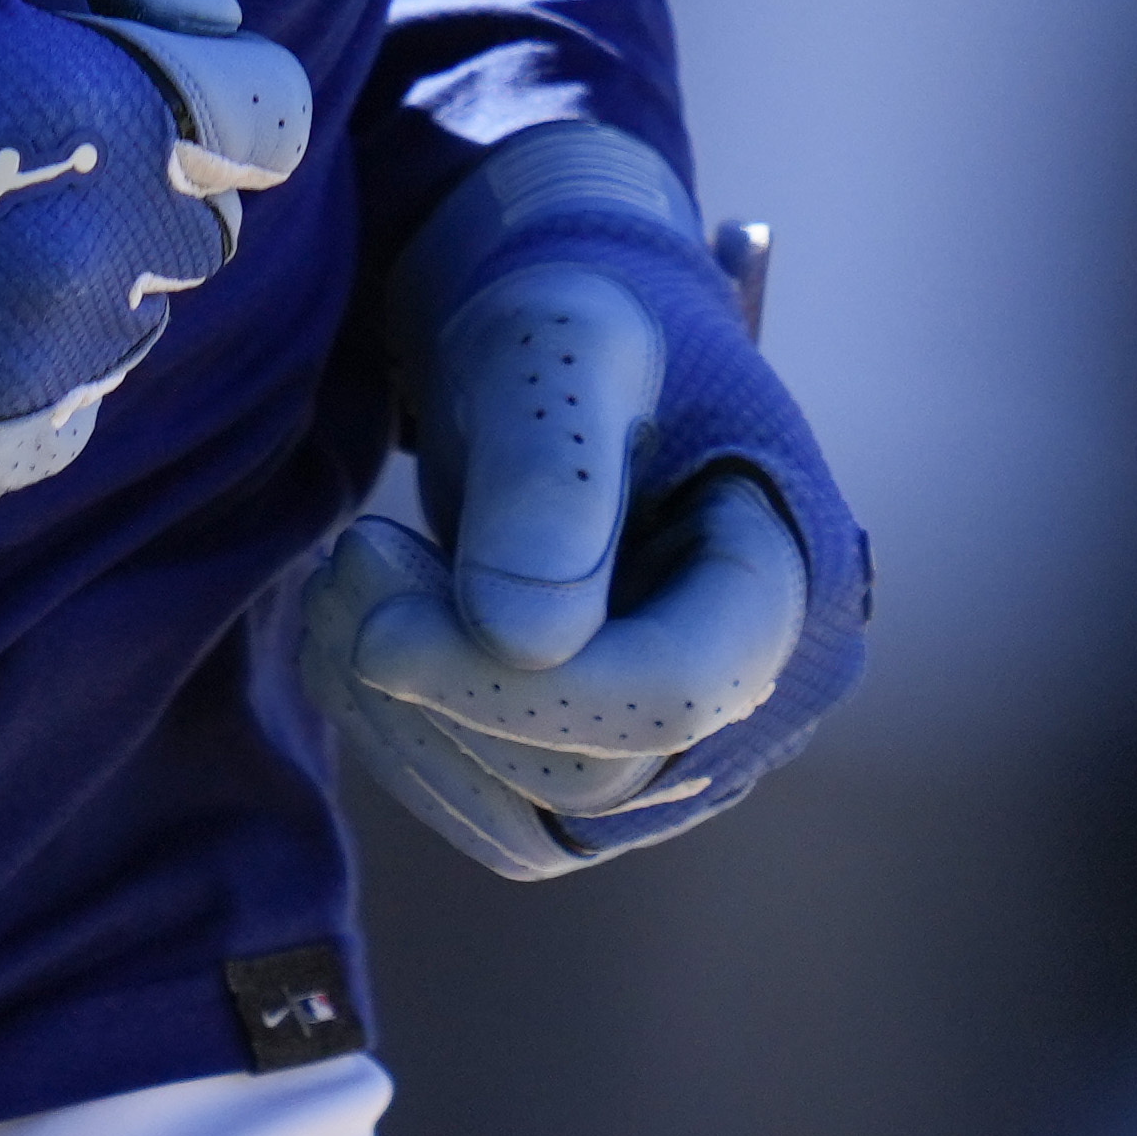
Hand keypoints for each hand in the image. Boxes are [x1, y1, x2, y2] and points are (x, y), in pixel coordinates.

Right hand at [0, 0, 315, 501]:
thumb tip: (201, 15)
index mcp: (109, 119)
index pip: (265, 111)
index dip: (204, 74)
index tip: (134, 60)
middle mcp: (99, 263)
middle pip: (200, 224)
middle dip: (142, 169)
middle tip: (17, 134)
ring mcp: (35, 377)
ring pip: (126, 323)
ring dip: (77, 270)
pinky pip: (59, 413)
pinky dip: (21, 365)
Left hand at [305, 125, 865, 873]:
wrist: (551, 347)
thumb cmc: (572, 318)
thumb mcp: (559, 346)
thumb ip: (551, 476)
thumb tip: (526, 643)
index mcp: (788, 579)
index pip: (673, 691)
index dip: (516, 685)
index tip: (378, 628)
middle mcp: (755, 697)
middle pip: (590, 771)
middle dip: (442, 678)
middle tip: (354, 551)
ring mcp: (675, 750)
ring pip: (528, 817)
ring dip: (404, 719)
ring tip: (348, 578)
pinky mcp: (591, 773)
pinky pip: (490, 814)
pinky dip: (401, 740)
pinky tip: (357, 635)